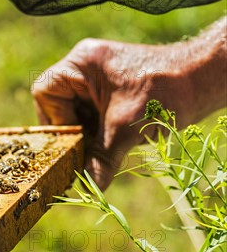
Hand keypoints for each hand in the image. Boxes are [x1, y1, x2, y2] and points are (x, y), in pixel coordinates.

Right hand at [31, 18, 225, 189]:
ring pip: (76, 114)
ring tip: (105, 147)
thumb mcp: (126, 129)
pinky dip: (99, 133)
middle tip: (86, 150)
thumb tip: (89, 188)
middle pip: (58, 106)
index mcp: (81, 62)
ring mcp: (98, 79)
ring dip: (88, 135)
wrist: (205, 80)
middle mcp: (85, 67)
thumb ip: (101, 159)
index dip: (55, 119)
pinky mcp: (111, 92)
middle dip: (73, 131)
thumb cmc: (166, 93)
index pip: (46, 92)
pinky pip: (92, 116)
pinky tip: (113, 143)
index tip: (74, 139)